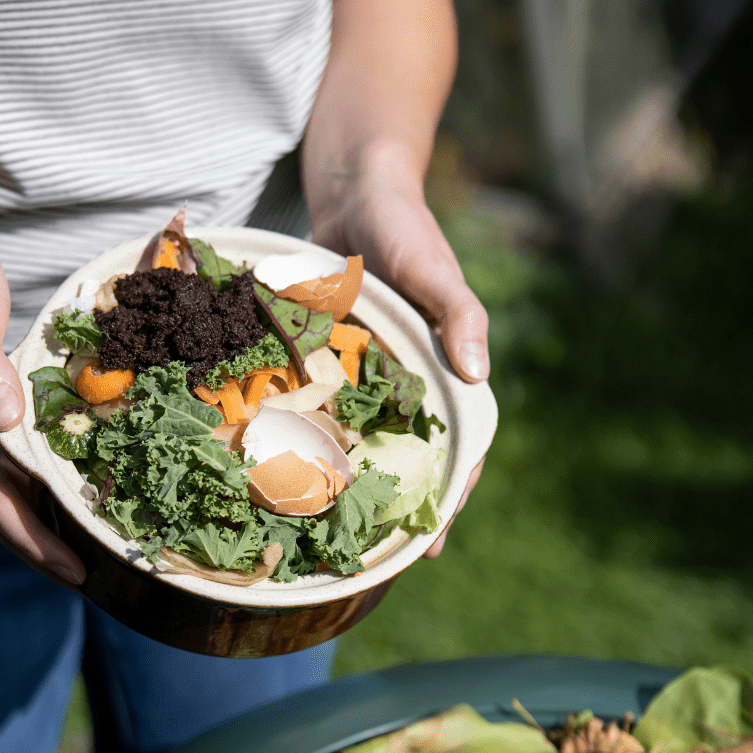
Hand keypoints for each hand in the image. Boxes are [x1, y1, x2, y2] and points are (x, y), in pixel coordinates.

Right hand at [0, 171, 85, 586]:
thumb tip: (5, 420)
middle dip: (43, 549)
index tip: (74, 570)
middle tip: (93, 579)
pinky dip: (42, 490)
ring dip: (44, 526)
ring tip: (90, 553)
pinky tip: (72, 497)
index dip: (33, 540)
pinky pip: (14, 467)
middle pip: (1, 509)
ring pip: (8, 493)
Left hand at [307, 145, 488, 555]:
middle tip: (368, 563)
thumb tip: (478, 374)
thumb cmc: (406, 228)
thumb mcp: (436, 268)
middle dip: (391, 512)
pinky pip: (316, 410)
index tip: (427, 548)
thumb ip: (459, 316)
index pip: (458, 449)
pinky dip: (302, 441)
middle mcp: (406, 386)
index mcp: (443, 374)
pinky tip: (274, 474)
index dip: (447, 500)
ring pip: (359, 444)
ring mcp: (364, 378)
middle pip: (407, 462)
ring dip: (343, 487)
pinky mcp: (325, 362)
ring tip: (320, 539)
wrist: (356, 190)